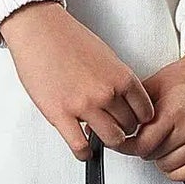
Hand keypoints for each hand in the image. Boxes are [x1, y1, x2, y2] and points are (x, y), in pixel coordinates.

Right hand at [0, 1, 153, 156]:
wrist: (39, 30)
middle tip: (112, 128)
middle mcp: (107, 93)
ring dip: (106, 141)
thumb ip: (117, 81)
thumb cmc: (68, 39)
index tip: (131, 122)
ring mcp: (84, 105)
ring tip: (97, 137)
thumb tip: (123, 103)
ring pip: (111, 140)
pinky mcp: (60, 114)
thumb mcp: (106, 56)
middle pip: (129, 127)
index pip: (145, 112)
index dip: (138, 120)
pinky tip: (82, 149)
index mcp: (122, 77)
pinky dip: (84, 153)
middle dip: (122, 129)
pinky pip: (81, 147)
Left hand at [125, 40, 184, 179]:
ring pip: (171, 166)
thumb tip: (115, 123)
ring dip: (161, 158)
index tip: (126, 143)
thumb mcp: (154, 85)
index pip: (142, 145)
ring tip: (162, 143)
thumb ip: (134, 107)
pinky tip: (174, 156)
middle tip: (148, 138)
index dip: (129, 146)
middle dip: (146, 148)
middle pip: (155, 156)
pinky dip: (178, 169)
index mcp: (173, 112)